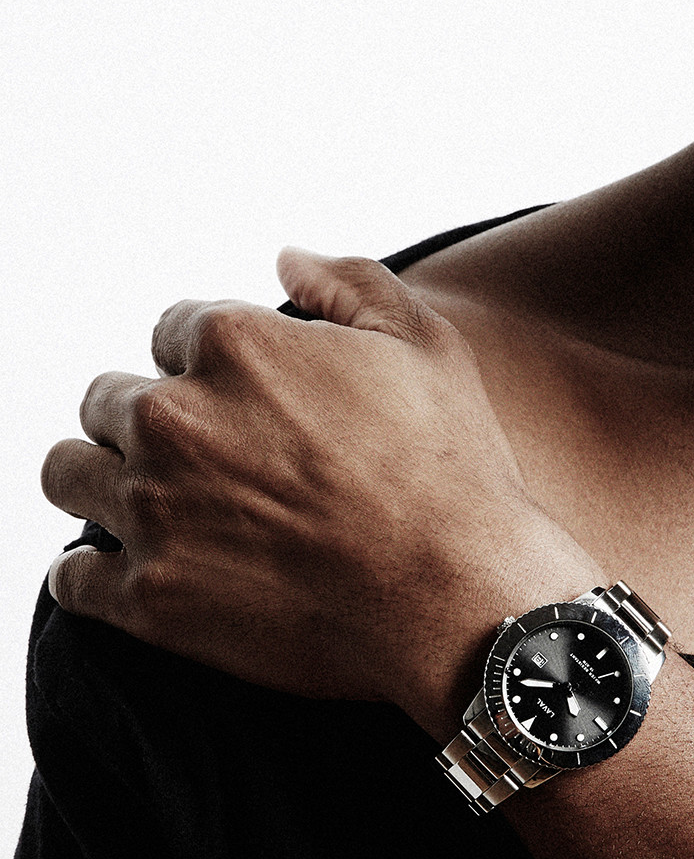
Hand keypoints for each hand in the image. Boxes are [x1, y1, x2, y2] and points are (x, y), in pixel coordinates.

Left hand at [40, 249, 601, 733]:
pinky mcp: (149, 597)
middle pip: (110, 399)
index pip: (174, 332)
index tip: (255, 406)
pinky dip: (98, 574)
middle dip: (155, 422)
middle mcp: (173, 418)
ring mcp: (152, 510)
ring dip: (107, 481)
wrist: (459, 597)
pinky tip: (148, 571)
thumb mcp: (428, 348)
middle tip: (220, 462)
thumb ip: (351, 284)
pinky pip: (73, 577)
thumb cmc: (454, 473)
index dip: (216, 366)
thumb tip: (287, 260)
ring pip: (69, 472)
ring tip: (168, 509)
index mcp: (232, 344)